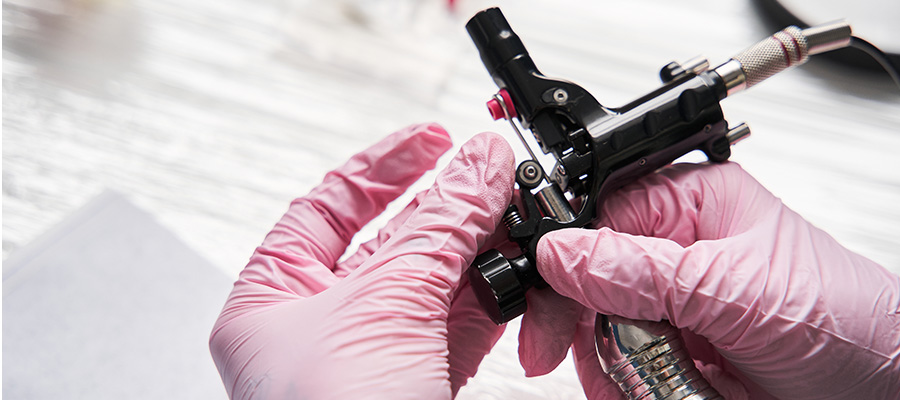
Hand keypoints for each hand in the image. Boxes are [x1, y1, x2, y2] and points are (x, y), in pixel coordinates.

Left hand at [209, 124, 515, 398]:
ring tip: (514, 219)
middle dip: (447, 209)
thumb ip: (435, 230)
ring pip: (435, 282)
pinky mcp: (419, 383)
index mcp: (273, 297)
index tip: (432, 139)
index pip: (329, 205)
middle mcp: (321, 324)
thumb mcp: (381, 308)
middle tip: (492, 178)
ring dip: (479, 251)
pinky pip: (461, 325)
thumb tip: (474, 168)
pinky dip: (493, 297)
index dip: (383, 166)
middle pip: (392, 240)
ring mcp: (374, 355)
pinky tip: (514, 275)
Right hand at [519, 162, 899, 398]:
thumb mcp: (738, 290)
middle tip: (557, 351)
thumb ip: (643, 272)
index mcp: (692, 204)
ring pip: (595, 329)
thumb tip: (561, 252)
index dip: (564, 256)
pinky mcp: (673, 352)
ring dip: (602, 361)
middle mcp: (677, 251)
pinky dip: (618, 386)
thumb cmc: (847, 322)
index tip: (546, 300)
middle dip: (576, 319)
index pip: (597, 216)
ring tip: (638, 381)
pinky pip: (617, 366)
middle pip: (586, 276)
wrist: (883, 392)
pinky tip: (641, 391)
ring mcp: (673, 305)